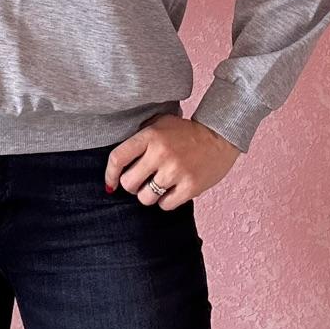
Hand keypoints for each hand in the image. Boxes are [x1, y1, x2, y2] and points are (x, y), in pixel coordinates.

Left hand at [104, 114, 241, 209]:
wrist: (220, 136)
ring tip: (158, 186)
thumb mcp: (160, 123)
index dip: (109, 175)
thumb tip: (117, 161)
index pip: (118, 158)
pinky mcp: (190, 186)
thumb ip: (139, 137)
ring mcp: (176, 171)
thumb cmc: (186, 132)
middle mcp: (160, 153)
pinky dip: (166, 201)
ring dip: (149, 195)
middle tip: (141, 181)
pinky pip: (165, 205)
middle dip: (132, 186)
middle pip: (129, 183)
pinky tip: (172, 190)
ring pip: (145, 198)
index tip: (111, 184)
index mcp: (150, 136)